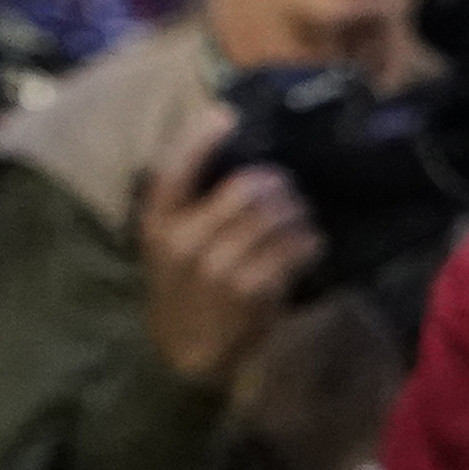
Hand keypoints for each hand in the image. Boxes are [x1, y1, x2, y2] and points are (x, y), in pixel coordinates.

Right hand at [135, 120, 319, 391]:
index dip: (202, 137)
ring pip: (279, 216)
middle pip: (248, 187)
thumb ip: (187, 206)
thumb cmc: (182, 289)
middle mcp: (186, 240)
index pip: (177, 169)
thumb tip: (230, 156)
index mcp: (158, 223)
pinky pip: (297, 248)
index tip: (227, 116)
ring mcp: (221, 266)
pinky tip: (308, 246)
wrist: (186, 353)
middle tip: (287, 191)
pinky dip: (310, 242)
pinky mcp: (254, 288)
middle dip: (278, 184)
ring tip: (299, 221)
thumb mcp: (166, 245)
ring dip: (299, 213)